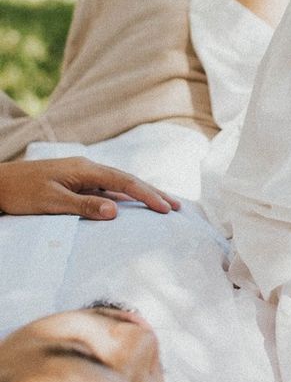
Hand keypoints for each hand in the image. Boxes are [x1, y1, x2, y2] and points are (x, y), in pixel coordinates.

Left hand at [0, 157, 181, 218]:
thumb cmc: (22, 193)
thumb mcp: (52, 202)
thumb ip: (84, 206)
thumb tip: (116, 211)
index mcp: (85, 170)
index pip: (125, 183)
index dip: (148, 196)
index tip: (166, 208)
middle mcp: (88, 170)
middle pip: (128, 181)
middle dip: (153, 193)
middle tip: (177, 206)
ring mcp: (83, 176)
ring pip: (119, 186)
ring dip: (141, 195)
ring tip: (163, 205)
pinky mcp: (77, 184)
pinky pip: (107, 191)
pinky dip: (124, 198)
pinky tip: (133, 206)